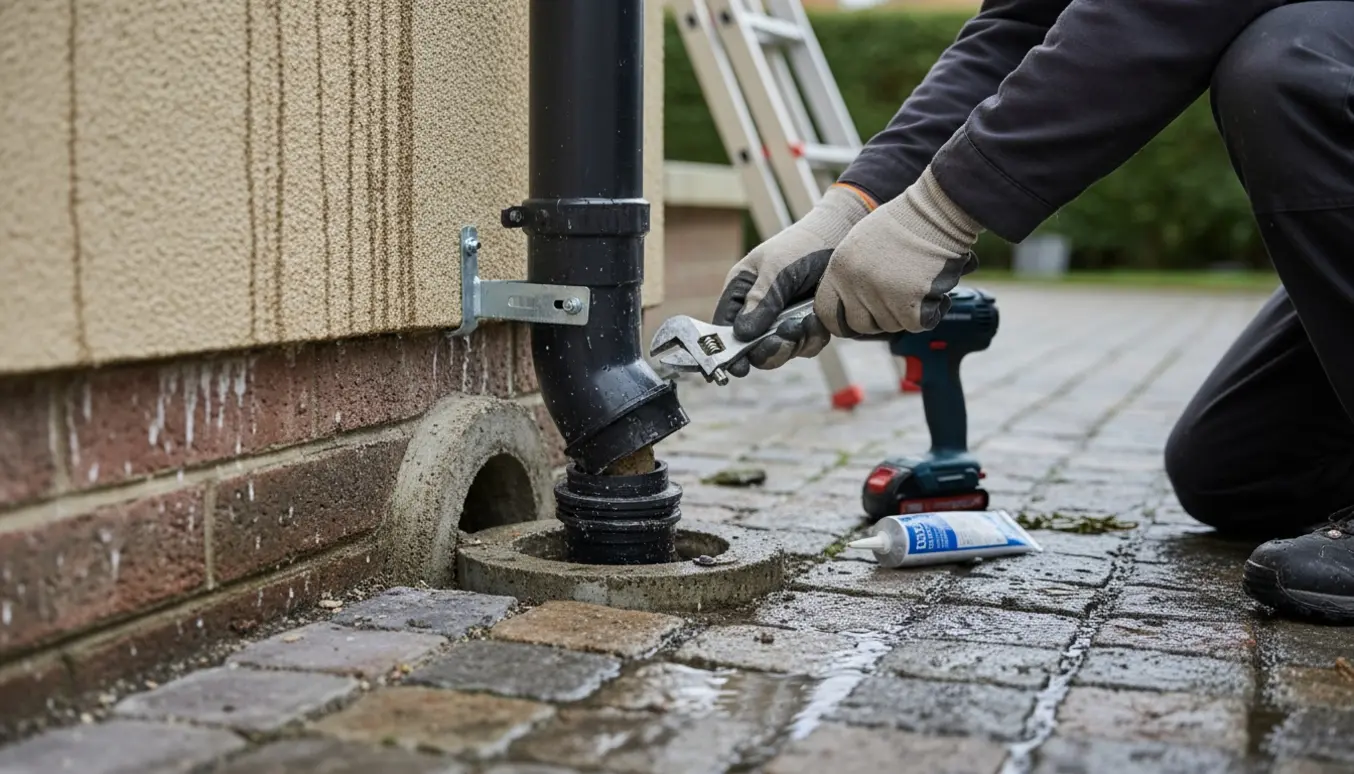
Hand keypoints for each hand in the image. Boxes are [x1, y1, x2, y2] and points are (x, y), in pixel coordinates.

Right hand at [712, 184, 873, 376]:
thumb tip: (742, 334)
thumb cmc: (801, 246)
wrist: (841, 237)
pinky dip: (812, 338)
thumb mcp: (776, 269)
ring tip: (807, 321)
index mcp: (740, 293)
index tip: (739, 366)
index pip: (725, 329)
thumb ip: (760, 301)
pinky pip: (805, 346)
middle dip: (770, 349)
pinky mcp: (806, 325)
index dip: (728, 351)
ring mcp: (782, 320)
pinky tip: (818, 319)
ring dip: (795, 342)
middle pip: (753, 348)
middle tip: (785, 339)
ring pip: (781, 351)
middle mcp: (758, 310)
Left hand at [815, 166, 980, 335]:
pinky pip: (913, 325)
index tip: (856, 318)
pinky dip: (925, 313)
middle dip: (876, 319)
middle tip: (894, 301)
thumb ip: (850, 276)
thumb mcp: (861, 244)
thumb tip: (847, 307)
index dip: (842, 319)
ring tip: (914, 284)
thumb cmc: (904, 224)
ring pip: (889, 325)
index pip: (825, 312)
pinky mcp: (909, 303)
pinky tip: (928, 290)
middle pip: (859, 324)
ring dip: (904, 313)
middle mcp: (856, 283)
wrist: (936, 214)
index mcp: (839, 267)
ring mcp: (881, 294)